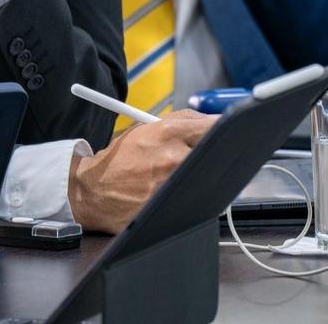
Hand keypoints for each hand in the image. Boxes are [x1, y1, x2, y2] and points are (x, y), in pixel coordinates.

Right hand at [67, 109, 215, 233]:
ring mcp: (174, 186)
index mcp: (167, 133)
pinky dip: (196, 192)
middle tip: (216, 152)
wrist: (94, 192)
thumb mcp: (145, 129)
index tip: (234, 129)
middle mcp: (174, 158)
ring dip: (206, 173)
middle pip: (216, 151)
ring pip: (208, 175)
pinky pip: (197, 196)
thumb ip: (181, 121)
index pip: (213, 125)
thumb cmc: (120, 159)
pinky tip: (183, 191)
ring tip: (189, 173)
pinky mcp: (173, 207)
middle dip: (217, 151)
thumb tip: (212, 121)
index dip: (227, 127)